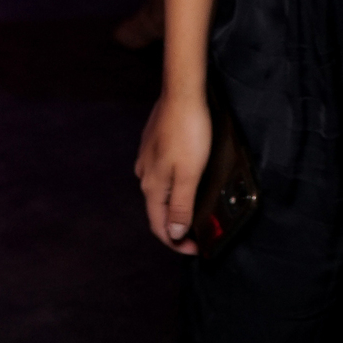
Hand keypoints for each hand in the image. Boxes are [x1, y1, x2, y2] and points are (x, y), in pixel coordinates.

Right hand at [135, 91, 211, 254]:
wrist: (182, 94)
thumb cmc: (189, 132)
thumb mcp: (190, 174)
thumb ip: (180, 205)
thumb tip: (173, 233)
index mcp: (153, 186)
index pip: (160, 226)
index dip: (177, 243)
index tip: (196, 249)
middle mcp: (144, 174)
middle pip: (158, 211)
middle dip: (176, 226)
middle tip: (198, 233)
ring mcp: (147, 158)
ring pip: (159, 192)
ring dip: (174, 206)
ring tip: (194, 210)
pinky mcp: (153, 145)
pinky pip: (161, 175)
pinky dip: (173, 186)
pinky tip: (185, 182)